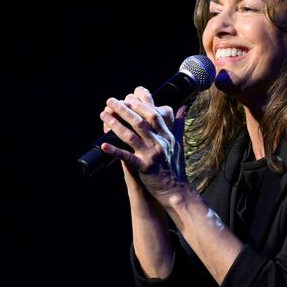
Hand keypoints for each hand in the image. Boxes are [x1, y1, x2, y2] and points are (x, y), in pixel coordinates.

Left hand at [99, 86, 188, 204]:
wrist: (176, 190)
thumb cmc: (175, 166)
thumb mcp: (179, 143)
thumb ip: (179, 124)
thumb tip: (183, 107)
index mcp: (167, 135)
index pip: (153, 114)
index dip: (140, 104)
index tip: (128, 97)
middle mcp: (160, 142)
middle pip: (140, 121)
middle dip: (124, 109)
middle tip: (111, 100)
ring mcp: (152, 154)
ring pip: (131, 136)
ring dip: (115, 124)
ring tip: (103, 114)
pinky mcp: (145, 167)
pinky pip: (127, 157)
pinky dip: (114, 151)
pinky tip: (103, 145)